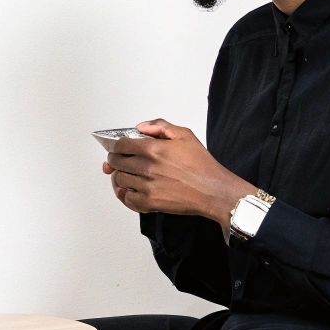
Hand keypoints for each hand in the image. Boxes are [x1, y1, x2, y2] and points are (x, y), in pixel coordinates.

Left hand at [100, 119, 258, 231]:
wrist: (213, 191)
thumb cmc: (202, 165)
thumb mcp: (185, 135)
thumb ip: (160, 126)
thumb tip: (141, 128)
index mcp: (154, 149)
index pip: (121, 145)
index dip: (116, 145)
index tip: (117, 148)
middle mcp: (147, 167)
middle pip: (116, 162)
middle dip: (116, 160)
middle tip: (119, 160)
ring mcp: (147, 186)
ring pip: (119, 179)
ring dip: (121, 176)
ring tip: (128, 174)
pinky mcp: (149, 203)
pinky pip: (126, 198)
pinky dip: (126, 194)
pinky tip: (132, 189)